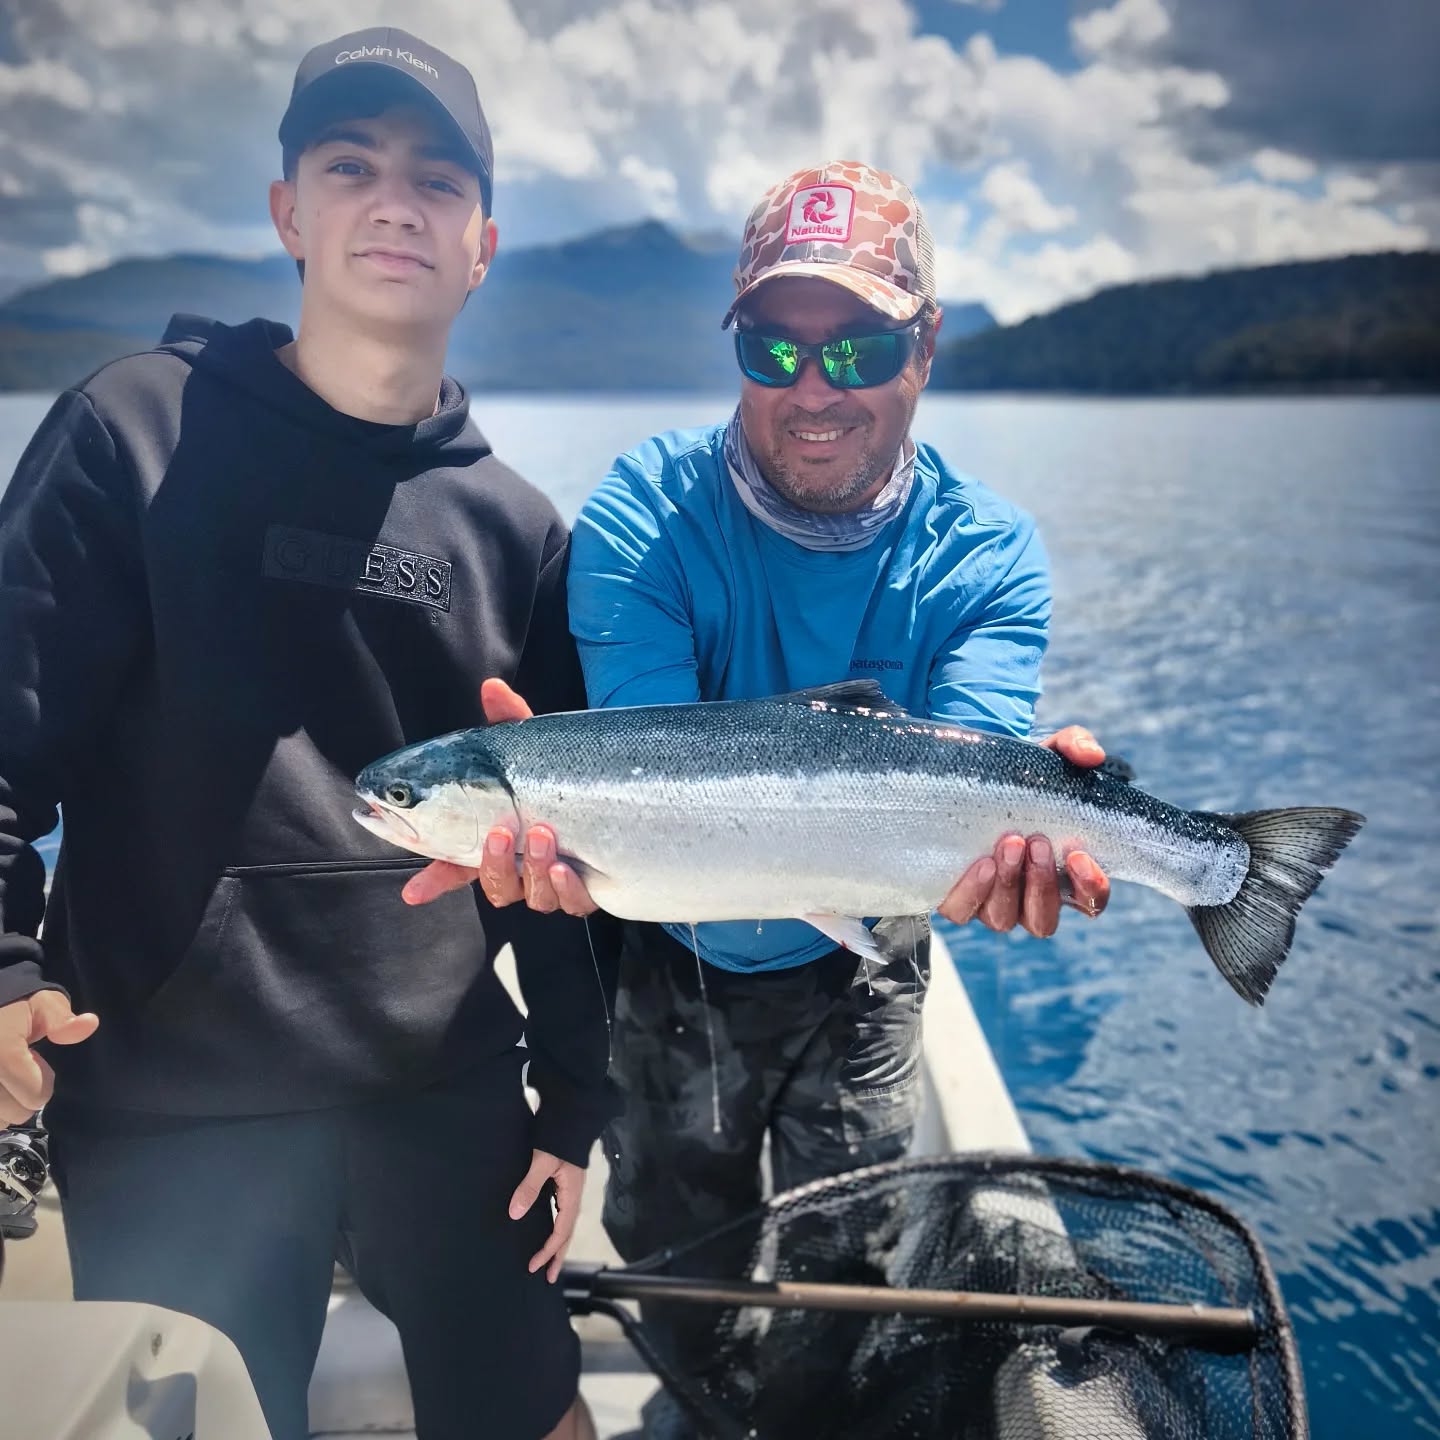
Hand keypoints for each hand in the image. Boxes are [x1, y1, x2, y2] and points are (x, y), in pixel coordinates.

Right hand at [0, 992, 98, 1125]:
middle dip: (24, 1097)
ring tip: (3, 1083)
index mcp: (1, 1050)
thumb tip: (88, 1024)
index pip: (34, 1094)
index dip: (43, 1083)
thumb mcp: (41, 1004)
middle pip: (16, 1113)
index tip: (36, 1064)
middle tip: (17, 1074)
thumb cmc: (13, 1012)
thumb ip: (60, 1017)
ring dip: (5, 1109)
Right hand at [402, 678, 596, 915]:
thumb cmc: (559, 775)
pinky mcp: (585, 890)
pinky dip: (567, 890)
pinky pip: (573, 904)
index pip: (456, 867)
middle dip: (494, 865)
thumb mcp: (532, 749)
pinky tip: (569, 868)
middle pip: (496, 887)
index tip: (414, 891)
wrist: (617, 788)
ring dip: (535, 871)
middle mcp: (522, 868)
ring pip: (533, 897)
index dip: (434, 881)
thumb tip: (493, 688)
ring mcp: (552, 883)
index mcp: (497, 842)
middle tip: (502, 833)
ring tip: (545, 836)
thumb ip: (510, 722)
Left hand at [509, 1147, 586, 1282]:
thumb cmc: (557, 1138)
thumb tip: (515, 1214)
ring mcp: (570, 1190)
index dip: (548, 1250)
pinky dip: (555, 1228)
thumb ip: (529, 1187)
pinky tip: (547, 1231)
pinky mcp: (564, 1184)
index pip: (561, 1231)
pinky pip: (561, 1214)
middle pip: (567, 1233)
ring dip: (557, 1244)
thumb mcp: (542, 1162)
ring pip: (565, 1224)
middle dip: (558, 1256)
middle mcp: (573, 1196)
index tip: (533, 1266)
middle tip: (547, 1278)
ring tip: (548, 1262)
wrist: (570, 1116)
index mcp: (572, 1195)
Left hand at [937, 726, 1111, 936]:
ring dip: (1009, 885)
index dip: (1091, 888)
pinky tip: (979, 862)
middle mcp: (1028, 898)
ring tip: (1009, 842)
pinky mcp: (956, 897)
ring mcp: (991, 902)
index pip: (1090, 902)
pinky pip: (961, 911)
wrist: (965, 776)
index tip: (1080, 855)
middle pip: (1042, 919)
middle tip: (1036, 842)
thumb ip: (1074, 747)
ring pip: (1004, 919)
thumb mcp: (1047, 754)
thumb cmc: (1018, 775)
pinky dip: (972, 892)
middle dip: (1042, 883)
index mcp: (1062, 875)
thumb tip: (1091, 755)